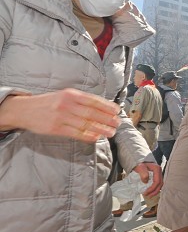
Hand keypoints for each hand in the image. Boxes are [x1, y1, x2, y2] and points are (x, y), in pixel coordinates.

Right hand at [0, 88, 120, 142]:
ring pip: (85, 124)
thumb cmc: (49, 102)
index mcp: (71, 94)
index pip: (93, 100)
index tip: (117, 111)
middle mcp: (67, 104)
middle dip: (107, 119)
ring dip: (100, 129)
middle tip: (117, 123)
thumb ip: (81, 100)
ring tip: (111, 132)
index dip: (107, 106)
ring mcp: (61, 117)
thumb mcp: (64, 95)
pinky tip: (96, 137)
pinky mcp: (55, 128)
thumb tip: (102, 107)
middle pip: (91, 113)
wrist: (24, 110)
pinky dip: (87, 136)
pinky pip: (75, 133)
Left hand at [133, 162, 162, 196]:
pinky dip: (154, 189)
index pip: (157, 181)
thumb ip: (143, 173)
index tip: (146, 192)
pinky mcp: (157, 176)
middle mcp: (159, 172)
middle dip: (154, 191)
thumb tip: (146, 182)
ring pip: (160, 185)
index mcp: (157, 169)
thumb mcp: (140, 167)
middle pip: (160, 184)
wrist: (139, 162)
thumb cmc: (139, 164)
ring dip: (155, 191)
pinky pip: (157, 184)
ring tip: (149, 195)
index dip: (152, 188)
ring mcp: (159, 174)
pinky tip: (150, 191)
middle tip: (148, 196)